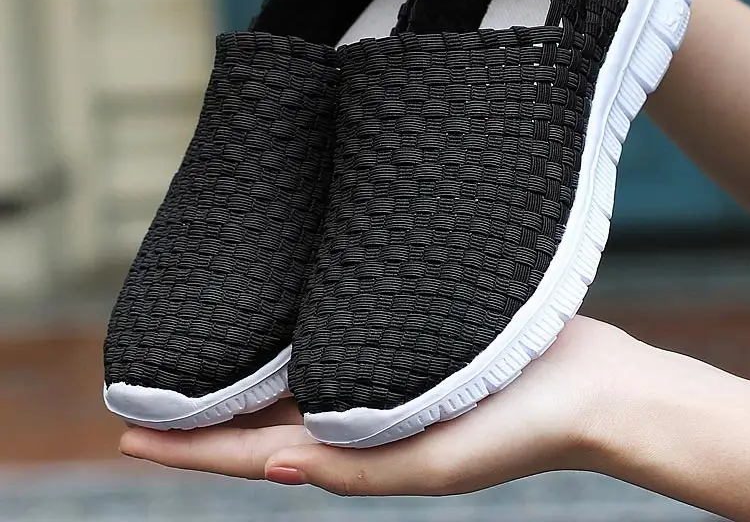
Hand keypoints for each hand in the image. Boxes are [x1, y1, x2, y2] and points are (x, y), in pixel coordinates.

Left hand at [119, 317, 632, 494]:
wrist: (587, 382)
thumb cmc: (520, 426)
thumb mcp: (436, 462)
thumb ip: (356, 468)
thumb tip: (270, 465)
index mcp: (360, 451)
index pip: (253, 454)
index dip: (189, 448)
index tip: (126, 433)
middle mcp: (359, 415)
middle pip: (262, 418)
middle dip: (203, 409)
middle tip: (145, 386)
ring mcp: (378, 379)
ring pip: (292, 378)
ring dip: (242, 373)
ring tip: (196, 351)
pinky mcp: (399, 342)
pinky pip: (331, 343)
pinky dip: (293, 341)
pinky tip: (277, 318)